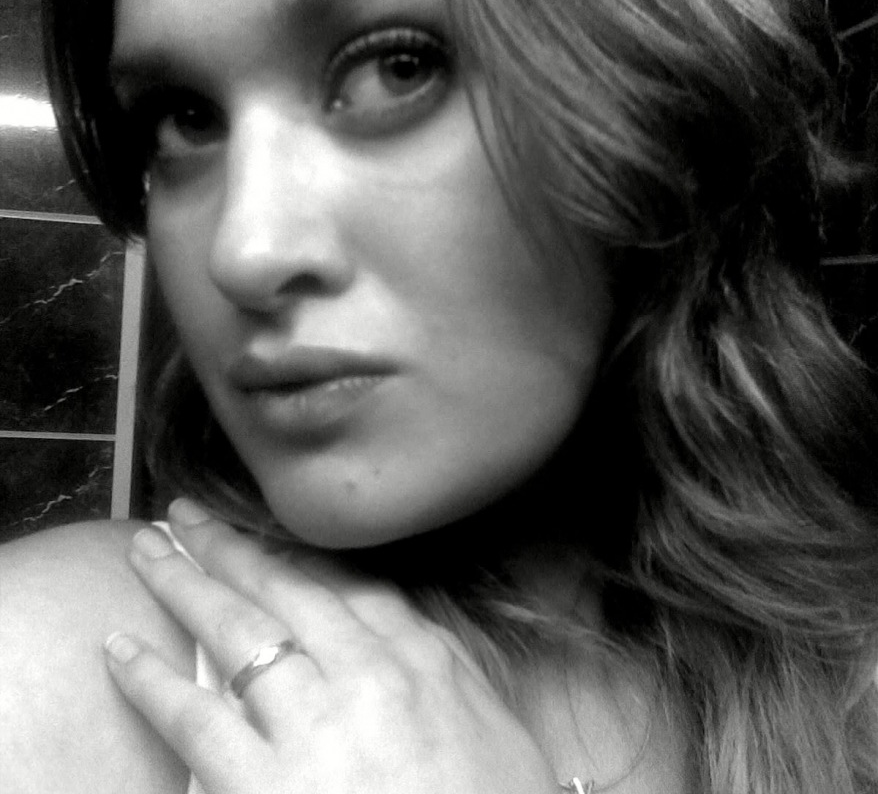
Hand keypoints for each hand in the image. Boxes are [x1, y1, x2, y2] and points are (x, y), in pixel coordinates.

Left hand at [104, 500, 559, 793]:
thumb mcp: (492, 725)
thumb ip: (449, 666)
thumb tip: (414, 623)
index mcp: (422, 656)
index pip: (345, 583)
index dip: (291, 551)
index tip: (258, 530)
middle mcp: (366, 672)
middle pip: (282, 589)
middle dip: (227, 548)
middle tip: (184, 516)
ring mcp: (315, 723)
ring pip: (234, 630)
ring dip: (182, 584)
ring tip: (146, 551)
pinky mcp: (265, 786)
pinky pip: (194, 716)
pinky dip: (151, 678)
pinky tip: (119, 649)